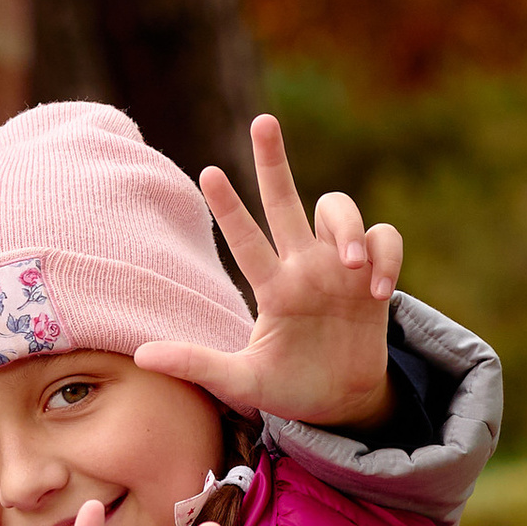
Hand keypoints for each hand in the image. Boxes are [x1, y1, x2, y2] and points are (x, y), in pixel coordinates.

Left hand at [134, 111, 400, 432]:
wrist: (341, 404)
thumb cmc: (287, 386)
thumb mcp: (239, 381)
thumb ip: (197, 364)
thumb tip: (139, 356)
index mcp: (271, 287)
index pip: (245, 239)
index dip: (229, 207)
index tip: (207, 172)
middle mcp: (303, 266)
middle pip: (286, 200)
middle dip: (273, 161)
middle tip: (261, 121)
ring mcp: (341, 268)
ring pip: (338, 209)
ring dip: (348, 227)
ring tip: (351, 265)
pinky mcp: (376, 276)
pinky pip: (387, 238)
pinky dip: (385, 255)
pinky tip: (376, 290)